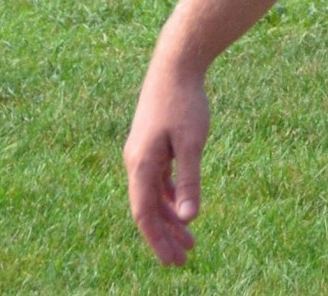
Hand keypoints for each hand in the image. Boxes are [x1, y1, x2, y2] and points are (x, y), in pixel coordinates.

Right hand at [123, 62, 210, 265]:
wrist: (175, 66)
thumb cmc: (185, 102)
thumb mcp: (192, 143)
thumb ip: (189, 181)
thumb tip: (188, 219)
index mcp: (141, 164)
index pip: (144, 213)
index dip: (158, 240)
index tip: (174, 261)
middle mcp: (136, 162)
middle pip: (148, 209)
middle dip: (165, 236)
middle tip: (183, 261)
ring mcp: (142, 154)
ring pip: (153, 196)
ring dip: (170, 219)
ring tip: (189, 242)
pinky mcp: (152, 146)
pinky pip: (158, 182)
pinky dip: (170, 199)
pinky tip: (183, 210)